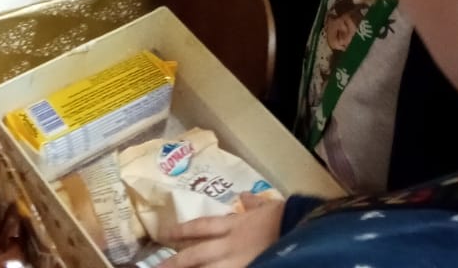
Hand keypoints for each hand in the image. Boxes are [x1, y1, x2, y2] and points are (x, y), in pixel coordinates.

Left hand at [160, 192, 284, 267]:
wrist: (302, 230)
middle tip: (155, 267)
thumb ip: (254, 203)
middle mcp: (229, 245)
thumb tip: (245, 195)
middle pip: (196, 254)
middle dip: (175, 262)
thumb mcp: (270, 206)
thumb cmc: (288, 217)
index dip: (182, 230)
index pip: (201, 227)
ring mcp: (236, 262)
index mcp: (234, 225)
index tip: (164, 234)